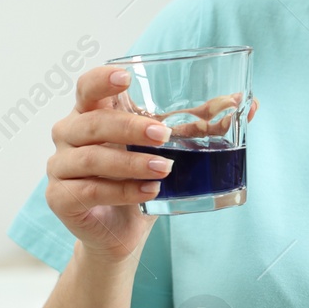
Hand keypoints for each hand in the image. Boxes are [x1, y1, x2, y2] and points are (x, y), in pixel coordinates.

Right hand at [47, 68, 258, 262]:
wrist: (124, 230)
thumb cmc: (142, 178)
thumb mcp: (172, 147)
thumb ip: (202, 123)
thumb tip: (249, 104)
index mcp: (92, 113)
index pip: (87, 86)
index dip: (101, 79)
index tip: (125, 77)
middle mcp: (70, 135)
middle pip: (92, 121)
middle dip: (129, 126)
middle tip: (164, 135)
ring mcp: (60, 166)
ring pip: (92, 157)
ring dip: (132, 163)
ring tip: (165, 170)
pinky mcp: (60, 197)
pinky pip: (90, 190)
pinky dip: (123, 191)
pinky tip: (149, 192)